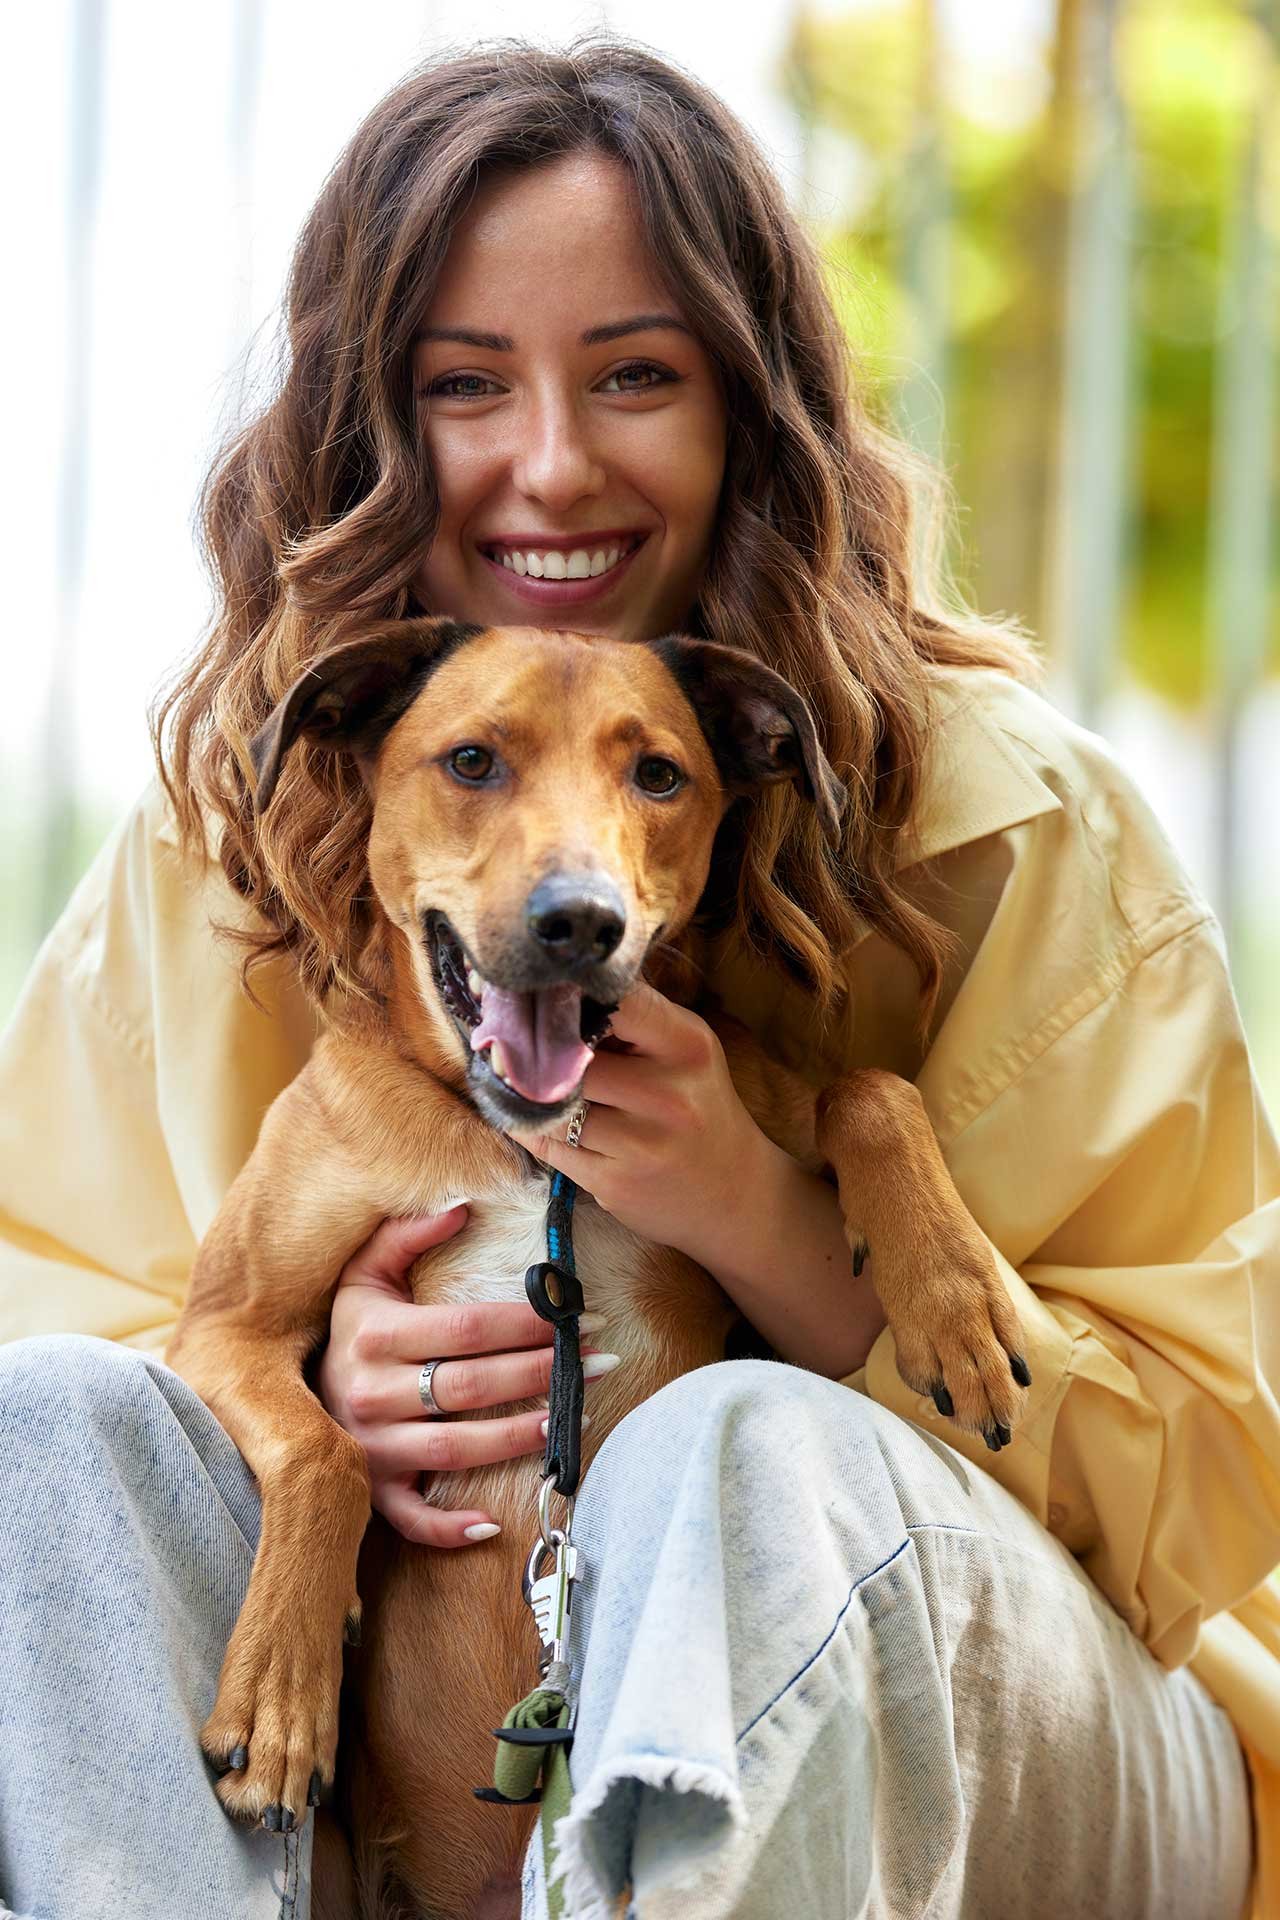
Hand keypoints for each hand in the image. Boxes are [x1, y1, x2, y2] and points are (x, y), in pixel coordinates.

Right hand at [316, 1211, 608, 1546]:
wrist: (286, 1394)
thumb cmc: (348, 1329)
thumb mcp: (363, 1275)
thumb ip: (406, 1235)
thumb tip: (463, 1207)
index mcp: (373, 1336)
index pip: (466, 1328)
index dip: (526, 1321)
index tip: (576, 1313)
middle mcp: (370, 1394)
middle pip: (472, 1385)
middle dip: (541, 1371)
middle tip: (598, 1359)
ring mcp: (371, 1449)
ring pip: (455, 1447)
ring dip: (519, 1436)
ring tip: (571, 1415)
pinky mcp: (371, 1491)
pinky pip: (410, 1520)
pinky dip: (448, 1526)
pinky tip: (493, 1520)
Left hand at [514, 984, 886, 1376]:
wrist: (734, 1194)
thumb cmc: (699, 1106)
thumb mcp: (687, 1052)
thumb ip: (636, 1018)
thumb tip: (555, 986)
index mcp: (687, 1046)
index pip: (616, 1001)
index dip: (570, 996)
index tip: (541, 994)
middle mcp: (667, 1094)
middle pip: (571, 1055)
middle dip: (540, 1049)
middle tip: (509, 1036)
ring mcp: (640, 1144)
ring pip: (552, 1102)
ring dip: (527, 1091)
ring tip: (511, 1074)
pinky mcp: (614, 1183)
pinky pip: (546, 1144)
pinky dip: (528, 1126)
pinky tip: (526, 1114)